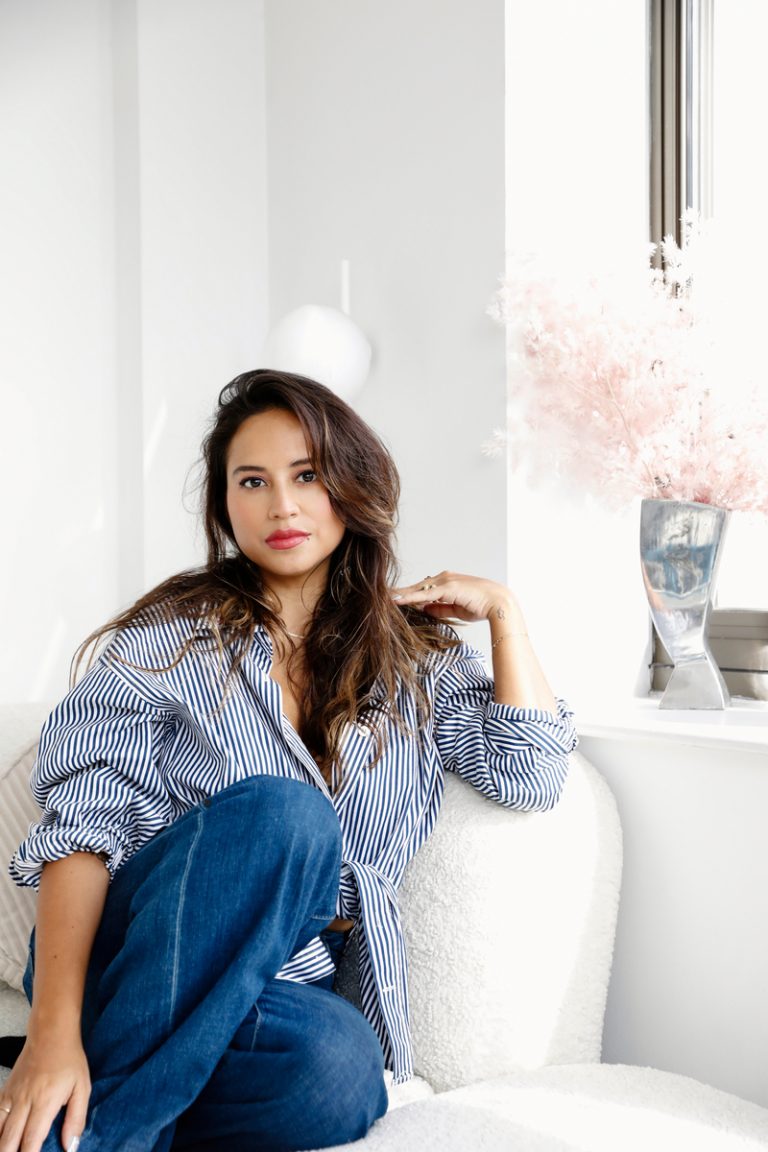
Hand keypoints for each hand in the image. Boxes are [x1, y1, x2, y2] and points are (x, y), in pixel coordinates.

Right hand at [0, 1031, 89, 1151]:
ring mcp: (12, 1095)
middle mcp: (25, 1101)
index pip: (32, 1139)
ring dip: (1, 1144)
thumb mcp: (82, 1088)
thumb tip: (71, 1147)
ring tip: (6, 1151)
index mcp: (45, 1101)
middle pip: (10, 1139)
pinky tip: (0, 1137)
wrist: (51, 1033)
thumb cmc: (70, 1061)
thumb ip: (76, 1119)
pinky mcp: (5, 1090)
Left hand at [391, 571, 520, 625]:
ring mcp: (446, 581)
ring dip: (401, 594)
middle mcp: (444, 578)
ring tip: (383, 599)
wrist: (499, 603)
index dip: (408, 594)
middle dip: (400, 593)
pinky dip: (409, 597)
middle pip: (417, 587)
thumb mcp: (455, 610)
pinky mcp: (448, 587)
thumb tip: (424, 610)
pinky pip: (424, 594)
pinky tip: (397, 600)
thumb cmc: (481, 606)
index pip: (423, 589)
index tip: (393, 598)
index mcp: (447, 582)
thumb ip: (440, 608)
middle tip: (381, 597)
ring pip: (417, 589)